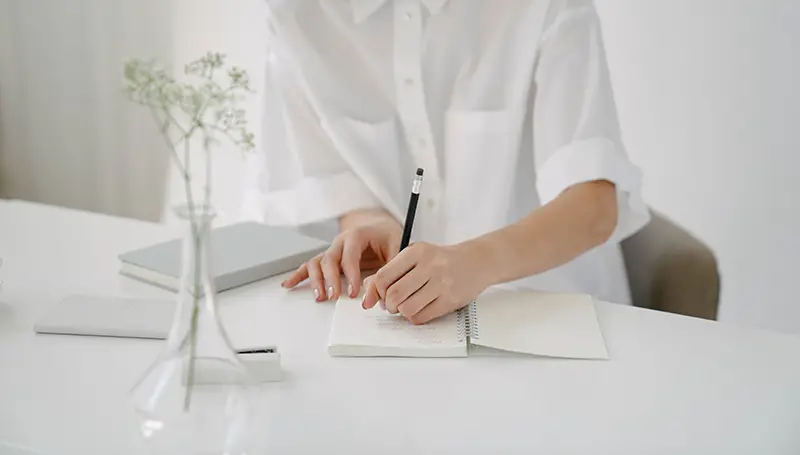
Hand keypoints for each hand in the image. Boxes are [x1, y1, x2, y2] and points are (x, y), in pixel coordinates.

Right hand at [282, 209, 401, 301]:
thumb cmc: (388, 236)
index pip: (350, 255)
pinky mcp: (327, 259)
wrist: (379, 226)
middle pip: (329, 259)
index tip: (353, 292)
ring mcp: (332, 250)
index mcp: (358, 235)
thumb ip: (390, 270)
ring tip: (319, 296)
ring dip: (315, 280)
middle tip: (334, 296)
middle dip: (330, 279)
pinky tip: (288, 284)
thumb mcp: (397, 249)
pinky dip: (298, 275)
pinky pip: (310, 265)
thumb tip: (378, 295)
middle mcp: (341, 241)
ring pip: (317, 263)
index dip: (351, 274)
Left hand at [361, 242, 488, 323]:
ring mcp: (441, 283)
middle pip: (394, 294)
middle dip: (388, 305)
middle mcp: (429, 265)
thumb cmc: (441, 260)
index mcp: (416, 251)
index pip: (384, 276)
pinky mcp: (450, 299)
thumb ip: (392, 271)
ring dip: (401, 313)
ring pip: (407, 308)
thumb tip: (368, 292)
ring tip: (405, 307)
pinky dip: (414, 317)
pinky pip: (422, 317)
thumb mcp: (416, 257)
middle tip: (391, 305)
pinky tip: (419, 310)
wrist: (476, 261)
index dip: (378, 290)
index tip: (381, 295)